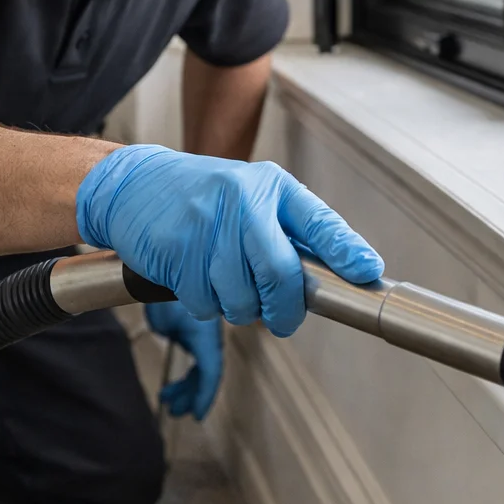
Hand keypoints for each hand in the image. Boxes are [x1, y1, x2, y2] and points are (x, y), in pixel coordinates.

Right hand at [77, 144, 383, 335]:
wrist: (136, 184)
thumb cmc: (204, 197)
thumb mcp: (252, 197)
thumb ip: (289, 232)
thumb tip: (339, 274)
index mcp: (271, 187)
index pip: (318, 221)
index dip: (346, 250)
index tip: (367, 272)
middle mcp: (243, 200)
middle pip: (280, 275)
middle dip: (285, 309)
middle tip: (282, 318)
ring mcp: (207, 225)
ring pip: (241, 299)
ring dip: (237, 307)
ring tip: (224, 282)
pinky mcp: (176, 249)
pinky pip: (205, 304)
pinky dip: (204, 304)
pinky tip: (196, 277)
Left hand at [146, 301, 222, 419]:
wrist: (164, 273)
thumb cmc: (162, 291)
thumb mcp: (164, 314)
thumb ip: (173, 331)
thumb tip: (171, 339)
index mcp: (206, 334)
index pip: (211, 369)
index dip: (205, 394)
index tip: (197, 415)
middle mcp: (207, 338)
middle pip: (206, 375)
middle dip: (192, 395)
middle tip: (174, 410)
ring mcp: (200, 338)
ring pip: (199, 372)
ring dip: (186, 390)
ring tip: (167, 401)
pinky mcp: (190, 337)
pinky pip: (193, 364)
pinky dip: (184, 380)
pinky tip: (169, 390)